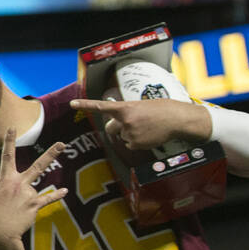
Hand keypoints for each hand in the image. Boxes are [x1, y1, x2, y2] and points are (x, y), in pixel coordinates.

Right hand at [0, 129, 66, 249]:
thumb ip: (11, 189)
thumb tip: (27, 190)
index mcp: (4, 179)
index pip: (7, 156)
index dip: (9, 141)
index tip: (12, 127)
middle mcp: (18, 183)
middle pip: (38, 165)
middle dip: (51, 154)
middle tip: (63, 143)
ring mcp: (28, 193)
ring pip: (33, 191)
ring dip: (26, 201)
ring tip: (15, 211)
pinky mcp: (34, 205)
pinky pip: (48, 198)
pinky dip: (56, 195)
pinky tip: (65, 191)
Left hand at [70, 97, 209, 150]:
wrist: (176, 118)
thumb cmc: (160, 110)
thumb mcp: (140, 106)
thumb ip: (125, 113)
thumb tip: (116, 127)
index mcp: (125, 107)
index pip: (100, 106)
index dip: (85, 105)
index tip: (71, 104)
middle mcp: (124, 120)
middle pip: (111, 128)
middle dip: (117, 128)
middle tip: (134, 123)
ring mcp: (130, 133)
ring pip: (124, 138)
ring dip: (132, 135)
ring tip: (148, 128)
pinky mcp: (137, 144)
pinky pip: (131, 146)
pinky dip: (138, 143)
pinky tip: (150, 136)